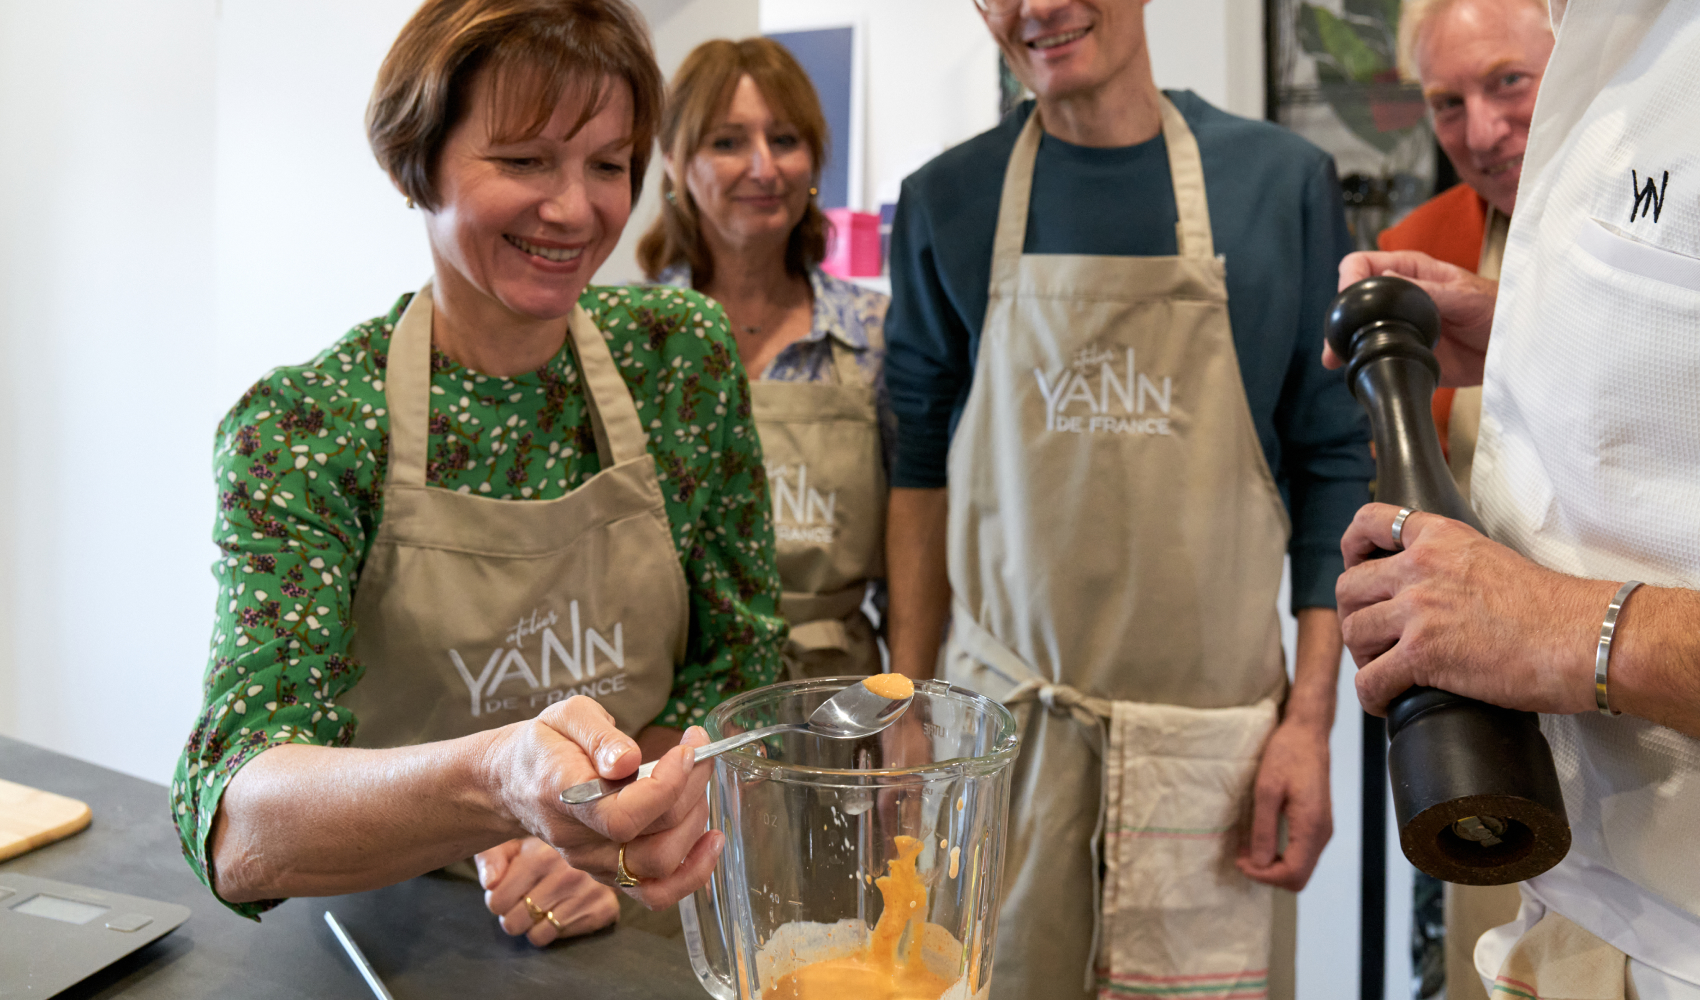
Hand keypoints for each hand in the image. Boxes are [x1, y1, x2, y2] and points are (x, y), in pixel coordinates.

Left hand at [476, 836, 617, 945]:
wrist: (598, 845)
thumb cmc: (544, 849)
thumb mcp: (512, 844)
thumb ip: (491, 859)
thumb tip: (490, 884)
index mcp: (541, 856)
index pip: (496, 902)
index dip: (497, 900)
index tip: (509, 890)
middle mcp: (568, 875)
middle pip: (513, 924)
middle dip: (514, 916)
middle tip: (525, 900)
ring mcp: (589, 893)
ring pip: (537, 936)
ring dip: (535, 925)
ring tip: (543, 905)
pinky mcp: (604, 909)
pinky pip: (560, 938)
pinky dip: (557, 928)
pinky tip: (563, 908)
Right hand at [486, 696, 721, 909]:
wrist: (513, 783)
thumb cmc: (544, 745)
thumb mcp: (566, 717)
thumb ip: (598, 735)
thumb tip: (629, 759)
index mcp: (563, 798)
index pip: (622, 816)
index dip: (667, 787)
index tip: (687, 750)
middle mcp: (578, 842)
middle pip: (652, 842)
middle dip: (692, 793)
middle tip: (699, 754)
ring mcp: (594, 863)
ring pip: (660, 868)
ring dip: (696, 824)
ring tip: (698, 783)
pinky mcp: (610, 873)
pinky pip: (655, 893)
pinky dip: (692, 873)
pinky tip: (710, 841)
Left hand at [1236, 720, 1331, 891]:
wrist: (1307, 734)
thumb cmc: (1287, 754)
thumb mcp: (1266, 789)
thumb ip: (1264, 829)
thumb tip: (1258, 863)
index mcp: (1312, 827)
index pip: (1293, 874)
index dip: (1264, 875)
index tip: (1240, 861)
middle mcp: (1322, 834)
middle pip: (1299, 877)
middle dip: (1268, 874)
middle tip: (1241, 856)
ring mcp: (1323, 829)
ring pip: (1301, 867)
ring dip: (1273, 864)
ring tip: (1247, 848)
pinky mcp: (1318, 823)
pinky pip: (1302, 852)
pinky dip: (1281, 854)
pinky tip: (1261, 838)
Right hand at [1324, 250, 1498, 386]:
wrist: (1512, 349)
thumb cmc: (1497, 310)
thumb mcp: (1465, 295)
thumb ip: (1429, 289)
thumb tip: (1387, 277)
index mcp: (1409, 272)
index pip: (1363, 265)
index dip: (1349, 279)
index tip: (1347, 300)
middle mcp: (1397, 297)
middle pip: (1353, 299)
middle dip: (1339, 317)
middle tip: (1335, 340)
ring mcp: (1397, 325)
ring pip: (1357, 329)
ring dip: (1343, 342)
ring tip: (1335, 359)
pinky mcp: (1401, 351)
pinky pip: (1374, 355)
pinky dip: (1360, 362)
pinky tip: (1350, 368)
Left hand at [1336, 503, 1606, 716]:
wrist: (1585, 638)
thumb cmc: (1554, 610)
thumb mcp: (1492, 560)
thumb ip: (1453, 567)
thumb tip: (1434, 593)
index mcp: (1440, 539)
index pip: (1372, 522)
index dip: (1352, 547)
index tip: (1355, 565)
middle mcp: (1421, 567)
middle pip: (1349, 587)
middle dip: (1354, 615)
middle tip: (1373, 638)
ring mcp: (1419, 610)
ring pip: (1354, 632)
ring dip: (1364, 657)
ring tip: (1384, 670)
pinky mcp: (1423, 653)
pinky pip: (1370, 679)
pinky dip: (1371, 696)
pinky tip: (1385, 702)